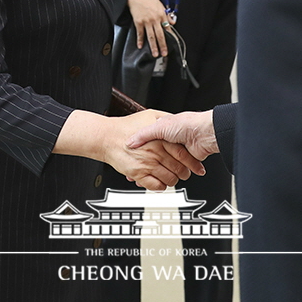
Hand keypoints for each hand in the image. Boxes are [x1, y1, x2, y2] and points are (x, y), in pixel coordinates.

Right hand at [56, 110, 204, 190]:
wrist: (106, 136)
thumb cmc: (127, 125)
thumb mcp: (151, 115)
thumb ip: (166, 118)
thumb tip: (177, 123)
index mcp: (162, 138)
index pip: (182, 154)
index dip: (191, 162)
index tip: (195, 167)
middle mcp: (156, 152)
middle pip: (178, 168)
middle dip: (184, 173)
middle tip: (185, 174)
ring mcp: (148, 163)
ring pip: (169, 178)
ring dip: (173, 181)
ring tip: (172, 178)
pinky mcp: (139, 173)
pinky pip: (155, 185)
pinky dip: (160, 187)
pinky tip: (160, 183)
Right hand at [127, 0, 171, 56]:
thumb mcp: (161, 5)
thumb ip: (167, 15)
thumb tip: (173, 22)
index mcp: (161, 15)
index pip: (167, 28)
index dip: (170, 37)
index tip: (172, 44)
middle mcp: (155, 19)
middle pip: (160, 35)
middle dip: (163, 45)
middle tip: (164, 53)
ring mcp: (146, 21)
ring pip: (151, 36)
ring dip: (153, 46)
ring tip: (155, 54)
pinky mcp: (138, 22)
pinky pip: (140, 33)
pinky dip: (140, 40)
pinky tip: (140, 46)